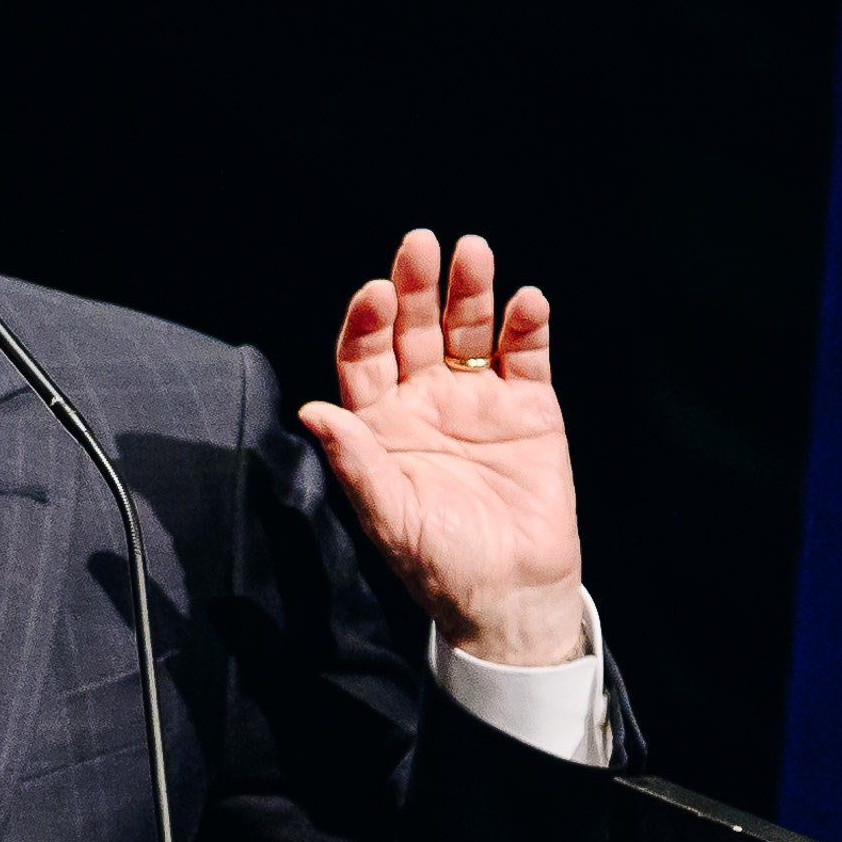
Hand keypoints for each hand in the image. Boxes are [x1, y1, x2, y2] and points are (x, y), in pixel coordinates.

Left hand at [297, 229, 585, 665]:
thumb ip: (355, 464)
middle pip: (415, 328)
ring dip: (470, 290)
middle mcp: (425, 401)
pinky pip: (526, 356)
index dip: (367, 323)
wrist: (511, 595)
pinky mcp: (530, 407)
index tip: (374, 293)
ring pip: (470, 330)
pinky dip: (527, 326)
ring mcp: (478, 399)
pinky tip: (526, 302)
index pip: (365, 357)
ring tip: (473, 253)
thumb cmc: (440, 566)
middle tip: (419, 245)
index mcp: (380, 423)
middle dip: (415, 286)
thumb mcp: (389, 517)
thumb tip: (312, 411)